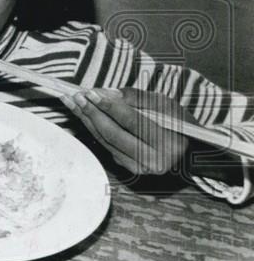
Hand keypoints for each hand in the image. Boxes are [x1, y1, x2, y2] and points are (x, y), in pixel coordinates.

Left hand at [61, 88, 190, 175]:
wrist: (189, 151)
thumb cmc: (180, 124)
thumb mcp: (167, 105)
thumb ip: (138, 97)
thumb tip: (108, 93)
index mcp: (167, 142)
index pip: (132, 121)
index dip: (109, 106)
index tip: (90, 92)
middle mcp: (153, 159)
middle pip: (114, 133)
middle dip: (91, 113)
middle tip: (75, 96)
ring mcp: (140, 167)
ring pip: (106, 140)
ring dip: (86, 120)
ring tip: (71, 102)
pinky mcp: (129, 168)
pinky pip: (106, 145)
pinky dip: (92, 129)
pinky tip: (82, 115)